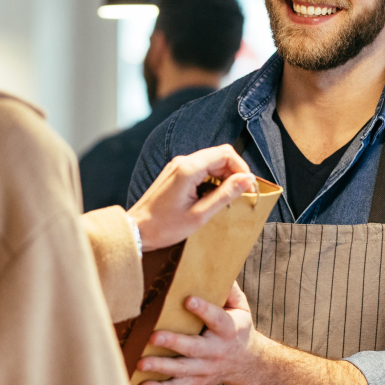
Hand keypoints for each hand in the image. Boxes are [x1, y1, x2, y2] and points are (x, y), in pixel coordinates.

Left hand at [127, 145, 255, 251]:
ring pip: (211, 162)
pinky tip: (212, 197)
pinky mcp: (175, 173)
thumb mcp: (200, 214)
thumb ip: (226, 194)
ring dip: (223, 177)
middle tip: (240, 195)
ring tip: (226, 199)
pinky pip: (201, 169)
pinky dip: (212, 179)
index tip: (248, 187)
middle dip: (234, 173)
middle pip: (219, 156)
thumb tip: (248, 180)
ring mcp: (177, 166)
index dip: (242, 168)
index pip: (226, 154)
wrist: (137, 230)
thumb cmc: (165, 226)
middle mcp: (183, 161)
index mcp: (189, 168)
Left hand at [137, 282, 263, 384]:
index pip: (216, 319)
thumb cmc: (238, 328)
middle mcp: (215, 351)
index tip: (188, 300)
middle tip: (153, 335)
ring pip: (182, 369)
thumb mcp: (240, 308)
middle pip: (193, 348)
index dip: (203, 310)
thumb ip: (228, 290)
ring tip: (141, 363)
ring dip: (160, 367)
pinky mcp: (196, 381)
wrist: (248, 363)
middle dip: (173, 342)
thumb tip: (215, 267)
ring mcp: (205, 369)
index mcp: (228, 329)